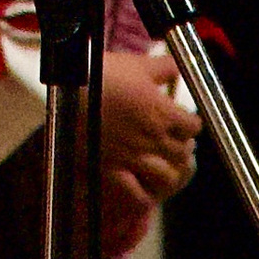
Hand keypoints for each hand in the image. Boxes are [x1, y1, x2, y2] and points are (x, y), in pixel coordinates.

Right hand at [98, 43, 195, 219]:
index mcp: (161, 112)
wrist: (65, 91)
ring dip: (170, 170)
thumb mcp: (136, 64)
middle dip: (182, 145)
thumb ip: (164, 66)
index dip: (189, 121)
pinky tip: (145, 186)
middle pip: (183, 151)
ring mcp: (134, 157)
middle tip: (174, 139)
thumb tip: (179, 66)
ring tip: (163, 161)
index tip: (182, 118)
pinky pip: (137, 193)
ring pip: (167, 175)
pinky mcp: (113, 169)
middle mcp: (152, 138)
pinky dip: (146, 194)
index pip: (193, 126)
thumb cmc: (100, 74)